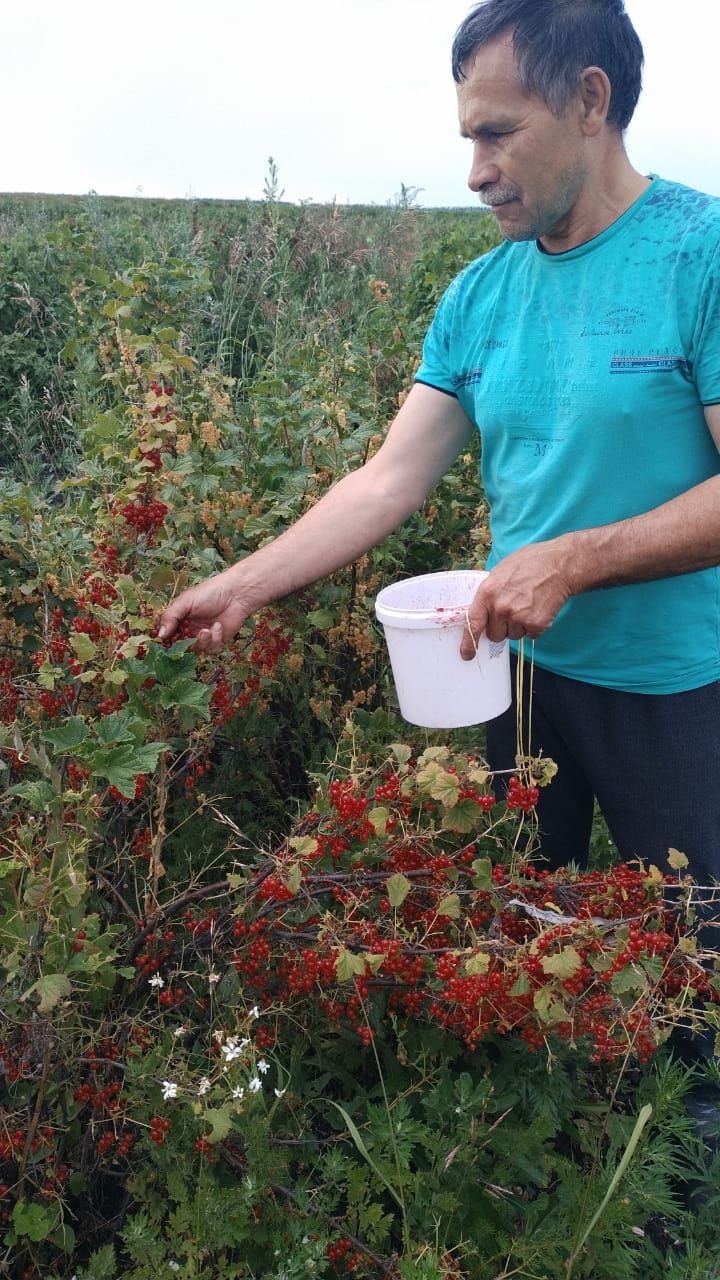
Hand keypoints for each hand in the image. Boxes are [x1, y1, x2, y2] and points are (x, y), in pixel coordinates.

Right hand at [158, 570, 253, 653]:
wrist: (236, 594)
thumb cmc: (209, 593)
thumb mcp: (186, 602)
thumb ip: (171, 617)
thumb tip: (159, 635)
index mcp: (179, 618)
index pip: (167, 632)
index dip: (165, 638)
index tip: (165, 640)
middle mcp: (189, 628)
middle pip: (179, 645)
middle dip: (184, 644)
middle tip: (188, 638)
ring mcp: (203, 636)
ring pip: (195, 649)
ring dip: (202, 641)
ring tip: (207, 630)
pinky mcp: (216, 641)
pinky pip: (210, 649)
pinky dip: (214, 639)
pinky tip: (218, 626)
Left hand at [460, 542, 573, 657]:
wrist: (558, 565)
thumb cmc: (529, 564)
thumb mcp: (500, 573)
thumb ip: (489, 595)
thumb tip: (482, 614)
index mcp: (487, 593)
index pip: (473, 623)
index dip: (469, 642)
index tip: (467, 654)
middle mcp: (501, 608)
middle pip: (495, 635)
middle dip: (502, 628)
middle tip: (513, 610)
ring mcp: (518, 617)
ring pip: (513, 636)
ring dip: (519, 626)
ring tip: (528, 604)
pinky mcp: (536, 624)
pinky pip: (530, 635)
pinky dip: (535, 626)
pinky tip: (539, 608)